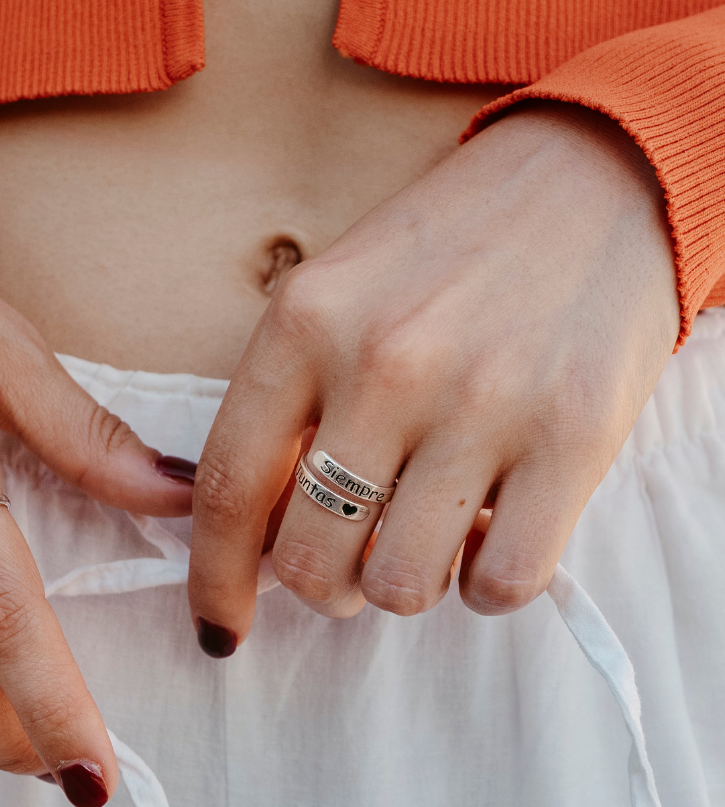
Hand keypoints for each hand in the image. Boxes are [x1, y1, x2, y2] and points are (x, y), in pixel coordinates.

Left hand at [188, 104, 678, 651]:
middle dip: (322, 585)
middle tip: (350, 557)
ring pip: (401, 587)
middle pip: (309, 558)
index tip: (219, 626)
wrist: (593, 180)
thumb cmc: (448, 251)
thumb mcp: (335, 297)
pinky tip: (487, 530)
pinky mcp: (575, 436)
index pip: (227, 489)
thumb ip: (288, 406)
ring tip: (425, 531)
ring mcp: (482, 401)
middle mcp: (384, 363)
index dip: (214, 579)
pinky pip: (501, 583)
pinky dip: (483, 582)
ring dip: (403, 584)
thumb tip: (259, 536)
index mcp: (304, 322)